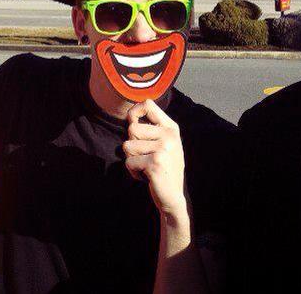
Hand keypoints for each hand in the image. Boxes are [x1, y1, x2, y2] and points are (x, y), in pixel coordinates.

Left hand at [123, 100, 187, 218]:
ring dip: (132, 159)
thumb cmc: (164, 167)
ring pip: (127, 146)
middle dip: (132, 145)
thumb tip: (130, 113)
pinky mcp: (155, 163)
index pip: (148, 104)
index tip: (133, 124)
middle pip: (132, 128)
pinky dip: (133, 172)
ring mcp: (163, 148)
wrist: (174, 197)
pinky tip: (146, 176)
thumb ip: (151, 128)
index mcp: (171, 127)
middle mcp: (169, 135)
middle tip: (146, 157)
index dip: (134, 112)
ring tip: (146, 166)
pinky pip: (129, 162)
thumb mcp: (163, 143)